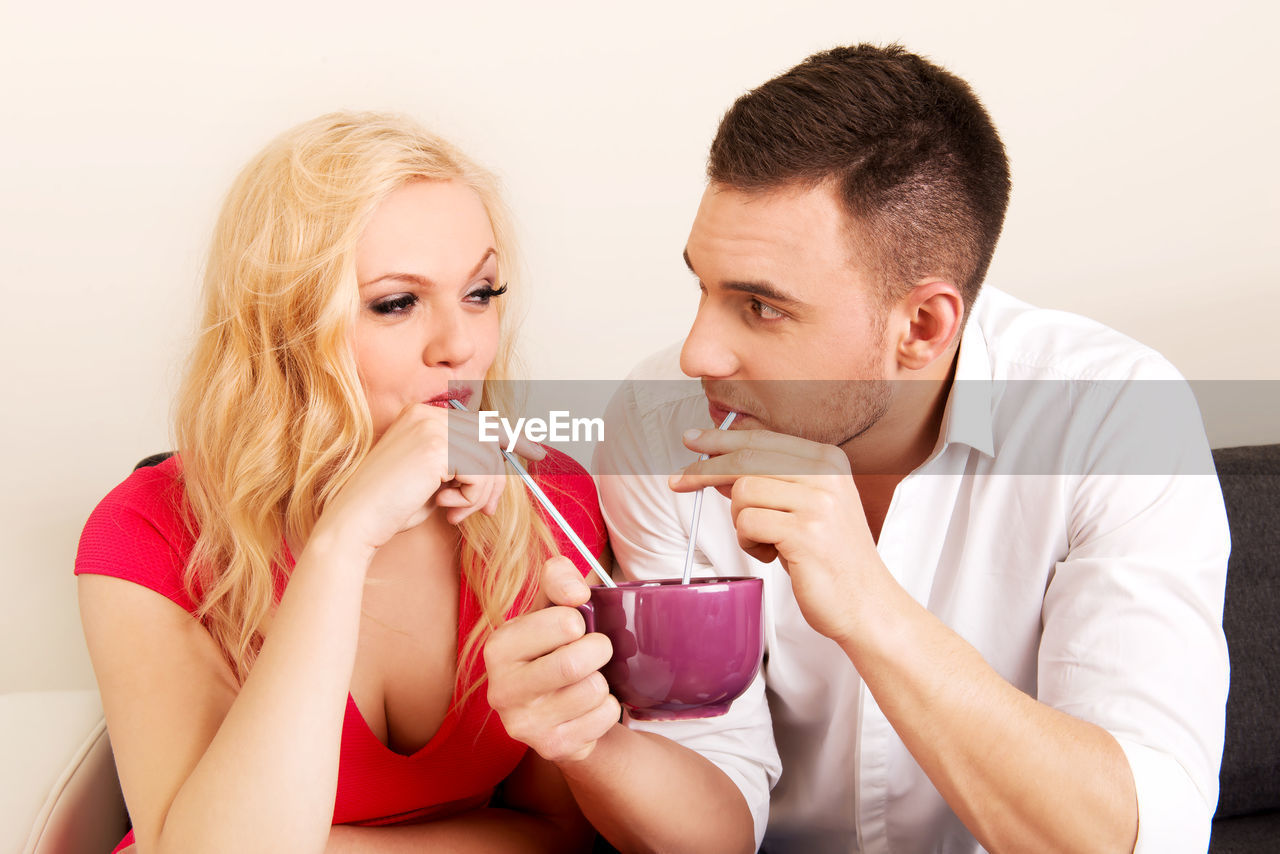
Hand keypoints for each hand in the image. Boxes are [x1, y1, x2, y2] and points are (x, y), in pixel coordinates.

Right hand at [316, 403, 545, 553]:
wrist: (355, 521)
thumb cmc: (391, 506)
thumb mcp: (433, 478)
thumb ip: (461, 464)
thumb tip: (501, 466)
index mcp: (424, 415)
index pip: (482, 421)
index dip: (513, 437)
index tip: (536, 451)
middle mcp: (428, 413)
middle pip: (491, 439)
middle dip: (496, 480)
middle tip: (485, 510)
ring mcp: (431, 427)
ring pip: (489, 459)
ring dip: (481, 494)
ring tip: (457, 511)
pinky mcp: (436, 447)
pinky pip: (480, 473)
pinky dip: (472, 498)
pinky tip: (447, 508)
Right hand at [484, 556, 619, 762]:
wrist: (559, 709)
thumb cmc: (554, 648)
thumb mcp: (551, 607)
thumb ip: (558, 580)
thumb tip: (576, 593)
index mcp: (499, 647)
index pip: (563, 623)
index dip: (579, 621)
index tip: (573, 627)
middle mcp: (502, 689)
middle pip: (575, 663)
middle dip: (598, 650)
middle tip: (594, 651)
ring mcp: (524, 724)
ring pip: (592, 690)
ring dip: (602, 681)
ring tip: (587, 680)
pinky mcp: (551, 747)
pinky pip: (603, 717)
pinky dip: (607, 708)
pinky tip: (588, 707)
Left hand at [669, 428, 882, 643]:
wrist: (866, 603)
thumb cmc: (829, 558)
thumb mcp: (803, 508)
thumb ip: (768, 483)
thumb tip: (717, 465)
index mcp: (828, 460)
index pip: (762, 439)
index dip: (720, 439)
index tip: (690, 440)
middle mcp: (826, 474)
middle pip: (746, 458)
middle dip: (704, 471)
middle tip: (678, 482)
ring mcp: (818, 502)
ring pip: (743, 492)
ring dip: (740, 522)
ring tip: (764, 540)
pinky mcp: (805, 532)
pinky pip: (748, 524)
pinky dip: (749, 542)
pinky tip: (772, 554)